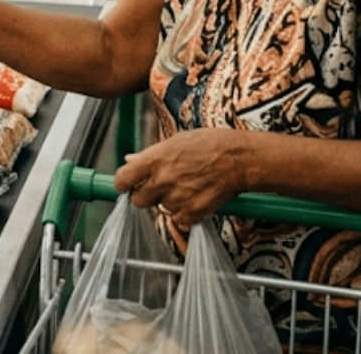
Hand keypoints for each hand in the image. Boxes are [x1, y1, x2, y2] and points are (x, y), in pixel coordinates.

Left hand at [114, 128, 248, 227]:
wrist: (238, 159)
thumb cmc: (209, 145)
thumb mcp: (174, 141)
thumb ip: (150, 155)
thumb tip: (130, 160)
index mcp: (153, 160)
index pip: (122, 179)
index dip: (124, 183)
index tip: (127, 184)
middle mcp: (161, 181)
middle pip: (138, 201)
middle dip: (145, 196)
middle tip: (159, 187)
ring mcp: (177, 199)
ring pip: (161, 209)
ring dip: (169, 203)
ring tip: (187, 187)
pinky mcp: (193, 213)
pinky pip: (179, 220)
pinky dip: (186, 213)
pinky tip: (196, 197)